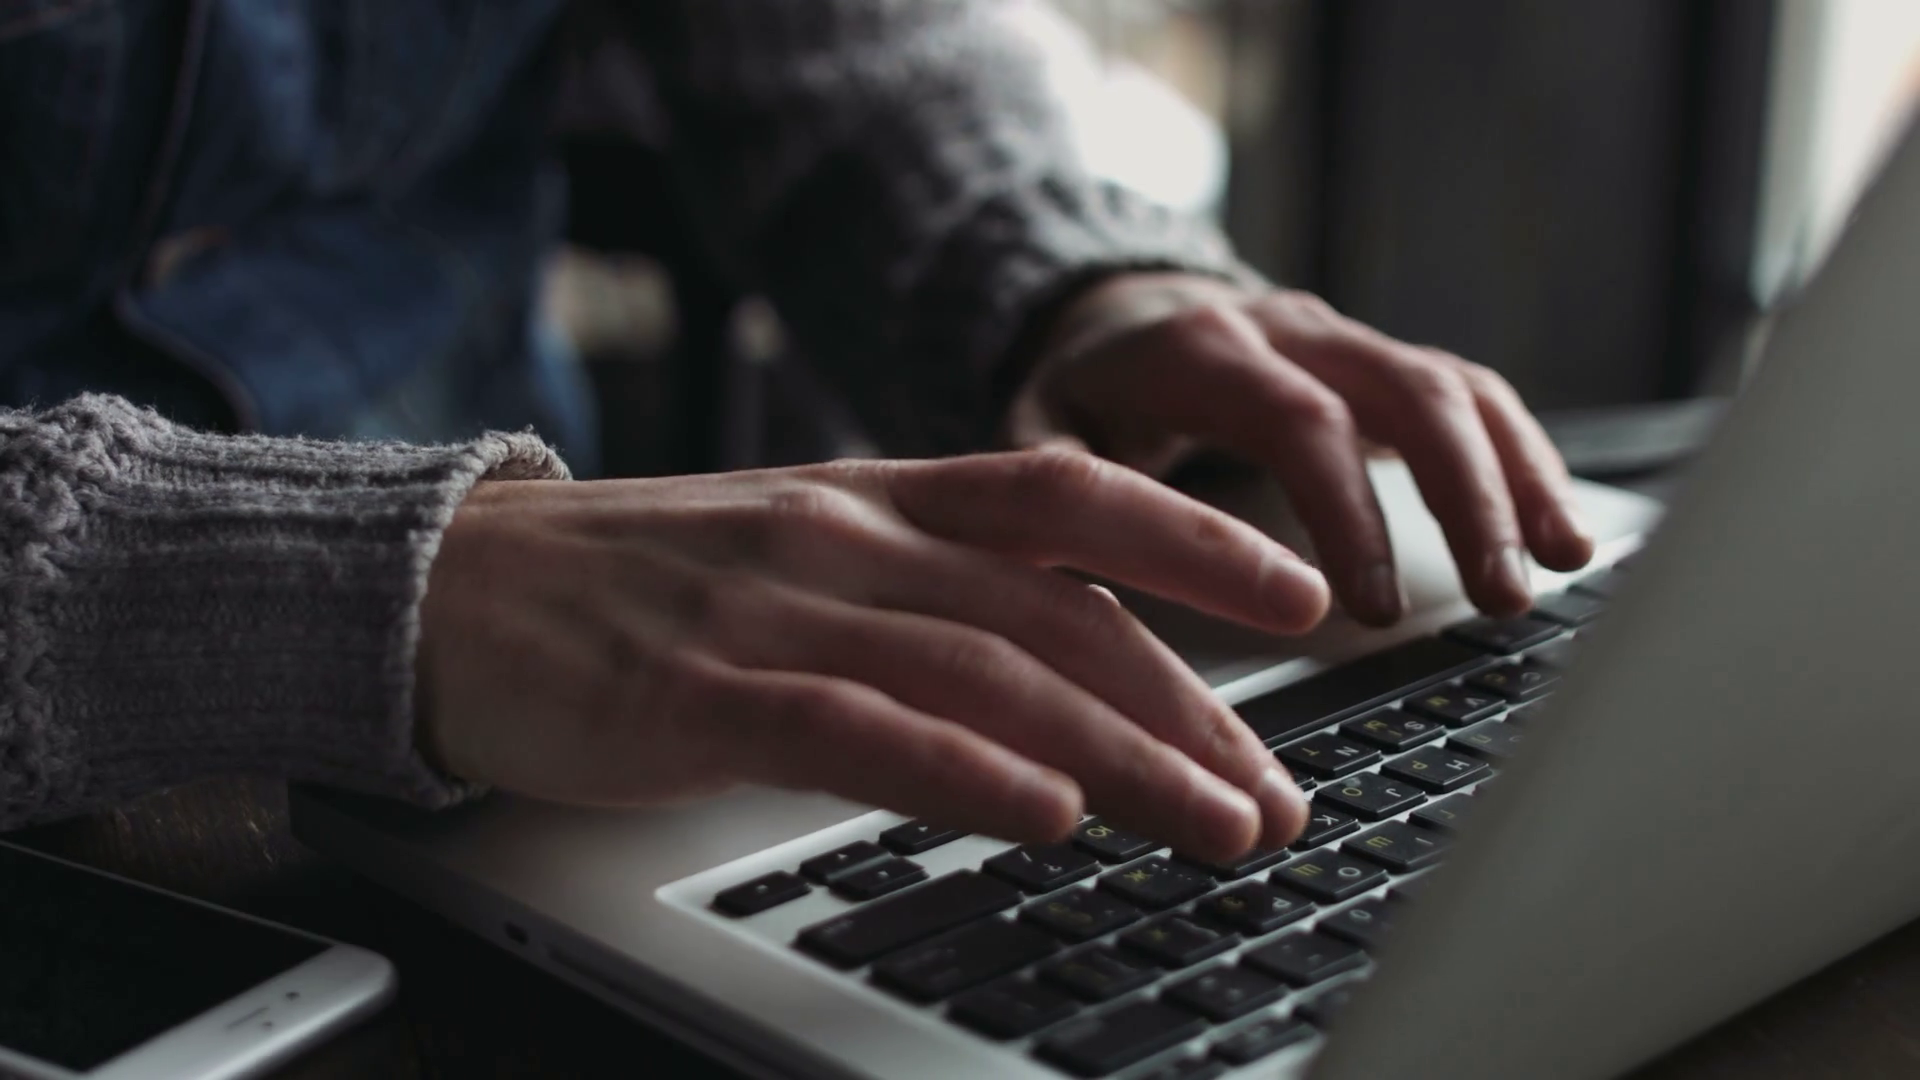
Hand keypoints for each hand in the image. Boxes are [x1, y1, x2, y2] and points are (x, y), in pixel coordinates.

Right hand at [416, 454, 1322, 859]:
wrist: (453, 588)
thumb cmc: (640, 585)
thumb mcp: (801, 552)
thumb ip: (924, 587)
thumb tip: (1063, 666)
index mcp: (877, 500)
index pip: (1070, 499)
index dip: (1196, 540)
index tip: (1302, 593)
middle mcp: (847, 540)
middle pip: (1058, 614)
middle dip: (1192, 706)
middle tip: (1277, 791)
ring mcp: (775, 612)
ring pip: (987, 676)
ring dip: (1123, 753)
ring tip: (1217, 823)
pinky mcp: (700, 696)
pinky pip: (857, 730)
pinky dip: (964, 774)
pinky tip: (1046, 817)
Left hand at [1008, 273, 1594, 623]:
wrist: (1116, 311)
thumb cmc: (1083, 388)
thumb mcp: (1041, 428)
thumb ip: (1066, 486)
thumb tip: (1100, 578)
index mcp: (1205, 350)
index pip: (1298, 421)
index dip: (1346, 510)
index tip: (1369, 607)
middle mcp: (1293, 331)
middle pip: (1408, 392)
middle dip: (1465, 497)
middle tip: (1496, 598)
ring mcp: (1348, 343)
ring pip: (1456, 389)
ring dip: (1515, 478)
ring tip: (1559, 567)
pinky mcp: (1383, 368)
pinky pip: (1472, 397)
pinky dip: (1523, 460)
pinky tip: (1561, 530)